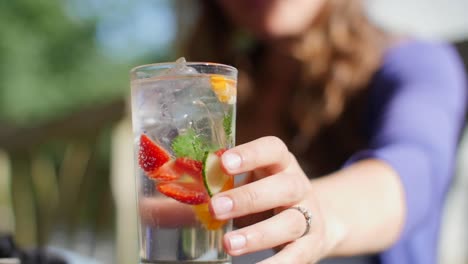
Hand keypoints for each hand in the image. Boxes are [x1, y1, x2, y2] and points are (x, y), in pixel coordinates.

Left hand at [210, 136, 336, 262]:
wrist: (311, 219)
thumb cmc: (265, 197)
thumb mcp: (245, 185)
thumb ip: (210, 192)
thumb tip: (159, 206)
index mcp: (280, 164)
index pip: (272, 149)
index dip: (251, 154)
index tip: (224, 163)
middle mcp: (298, 186)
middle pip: (283, 186)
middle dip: (248, 198)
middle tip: (215, 208)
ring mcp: (308, 215)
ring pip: (291, 222)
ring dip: (258, 234)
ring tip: (229, 244)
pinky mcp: (311, 243)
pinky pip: (298, 254)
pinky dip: (277, 263)